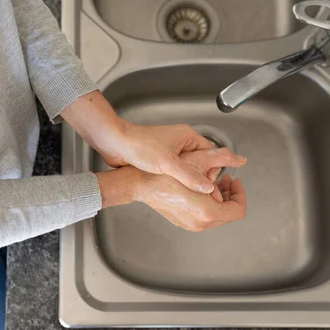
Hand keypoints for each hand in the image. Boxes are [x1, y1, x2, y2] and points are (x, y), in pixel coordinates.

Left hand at [61, 90, 244, 193]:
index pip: (212, 154)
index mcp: (188, 137)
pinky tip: (175, 190)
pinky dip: (178, 181)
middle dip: (204, 177)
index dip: (215, 171)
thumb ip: (189, 175)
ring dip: (190, 180)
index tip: (215, 185)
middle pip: (203, 163)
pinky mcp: (160, 160)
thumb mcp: (167, 163)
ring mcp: (170, 152)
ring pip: (189, 169)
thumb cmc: (138, 146)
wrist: (114, 143)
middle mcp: (181, 143)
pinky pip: (176, 172)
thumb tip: (209, 188)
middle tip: (204, 192)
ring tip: (189, 192)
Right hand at [96, 167, 245, 231]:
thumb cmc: (165, 174)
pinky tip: (200, 189)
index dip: (240, 194)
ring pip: (217, 216)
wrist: (142, 184)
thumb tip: (240, 160)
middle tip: (225, 180)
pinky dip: (208, 204)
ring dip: (220, 199)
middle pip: (229, 214)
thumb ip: (223, 158)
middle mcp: (201, 223)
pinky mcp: (183, 223)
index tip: (235, 181)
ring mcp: (192, 225)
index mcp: (208, 211)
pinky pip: (204, 217)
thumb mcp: (198, 160)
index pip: (238, 209)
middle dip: (230, 195)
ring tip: (213, 182)